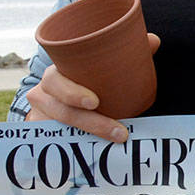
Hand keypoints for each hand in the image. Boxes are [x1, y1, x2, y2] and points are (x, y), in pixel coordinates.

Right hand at [25, 33, 161, 141]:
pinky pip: (58, 144)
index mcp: (54, 74)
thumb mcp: (98, 65)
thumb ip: (125, 52)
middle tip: (119, 131)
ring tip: (120, 138)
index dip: (71, 92)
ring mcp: (42, 117)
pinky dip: (75, 148)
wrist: (58, 97)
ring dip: (91, 136)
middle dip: (90, 122)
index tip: (95, 102)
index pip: (54, 81)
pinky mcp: (46, 135)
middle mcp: (43, 96)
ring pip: (62, 130)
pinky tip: (96, 153)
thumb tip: (152, 40)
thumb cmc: (83, 77)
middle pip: (61, 111)